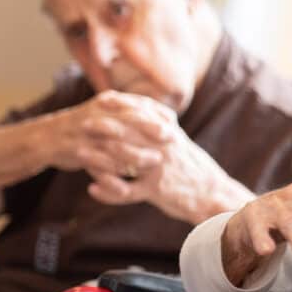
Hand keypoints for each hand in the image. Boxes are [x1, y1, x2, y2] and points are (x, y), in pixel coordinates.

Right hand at [43, 90, 171, 174]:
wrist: (45, 138)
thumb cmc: (84, 128)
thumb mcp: (105, 113)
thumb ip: (131, 112)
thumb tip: (165, 115)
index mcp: (106, 103)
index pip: (135, 103)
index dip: (155, 112)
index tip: (174, 120)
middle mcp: (96, 114)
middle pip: (127, 119)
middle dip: (150, 128)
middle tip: (172, 137)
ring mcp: (84, 131)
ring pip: (114, 142)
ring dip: (136, 152)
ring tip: (155, 161)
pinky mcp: (74, 149)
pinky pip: (97, 160)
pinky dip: (113, 170)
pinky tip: (128, 177)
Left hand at [44, 90, 250, 222]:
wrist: (212, 193)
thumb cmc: (191, 167)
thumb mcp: (178, 141)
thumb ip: (160, 124)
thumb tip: (142, 106)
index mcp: (168, 133)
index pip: (144, 113)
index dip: (122, 104)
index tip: (102, 98)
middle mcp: (164, 147)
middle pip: (132, 132)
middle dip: (106, 126)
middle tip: (84, 122)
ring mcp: (160, 169)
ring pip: (126, 160)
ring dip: (100, 157)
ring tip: (79, 155)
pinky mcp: (157, 191)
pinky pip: (129, 192)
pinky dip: (109, 192)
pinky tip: (92, 190)